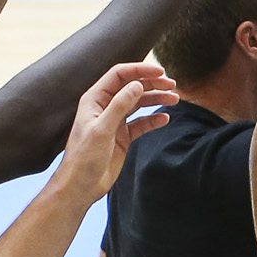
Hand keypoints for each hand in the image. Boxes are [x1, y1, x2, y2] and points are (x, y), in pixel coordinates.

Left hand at [53, 63, 177, 206]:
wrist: (81, 185)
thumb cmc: (84, 158)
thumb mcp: (102, 129)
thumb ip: (119, 105)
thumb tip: (137, 85)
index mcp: (95, 99)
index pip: (119, 75)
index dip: (140, 70)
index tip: (160, 72)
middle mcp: (105, 107)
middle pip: (132, 87)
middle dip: (152, 84)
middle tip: (172, 85)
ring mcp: (115, 122)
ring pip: (139, 104)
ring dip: (156, 100)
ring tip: (175, 99)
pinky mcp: (123, 137)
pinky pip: (141, 123)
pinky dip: (154, 120)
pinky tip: (165, 119)